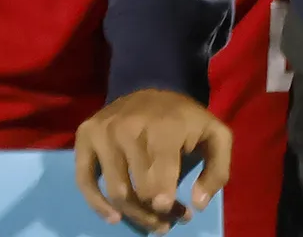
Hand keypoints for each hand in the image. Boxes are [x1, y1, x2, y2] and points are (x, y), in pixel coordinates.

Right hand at [75, 89, 231, 231]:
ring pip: (116, 191)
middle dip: (156, 213)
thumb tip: (197, 204)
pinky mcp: (85, 136)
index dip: (167, 203)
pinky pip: (84, 179)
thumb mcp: (215, 135)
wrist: (150, 82)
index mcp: (162, 126)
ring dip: (135, 215)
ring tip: (151, 221)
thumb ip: (217, 171)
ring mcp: (103, 131)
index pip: (160, 177)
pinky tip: (114, 217)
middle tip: (168, 219)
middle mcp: (127, 128)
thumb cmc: (183, 118)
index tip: (179, 214)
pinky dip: (97, 204)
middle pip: (139, 190)